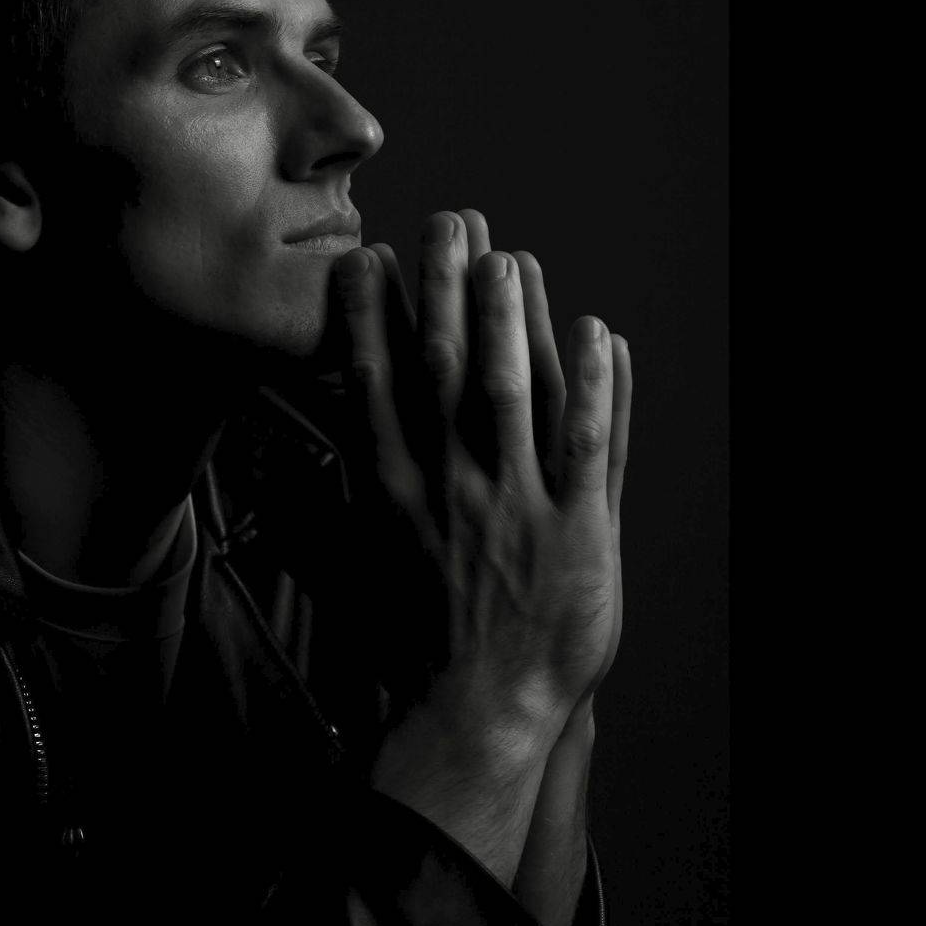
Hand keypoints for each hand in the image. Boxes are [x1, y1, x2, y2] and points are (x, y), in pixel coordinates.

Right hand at [333, 211, 630, 745]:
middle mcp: (453, 486)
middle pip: (446, 370)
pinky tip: (598, 330)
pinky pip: (590, 446)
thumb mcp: (380, 547)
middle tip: (446, 222)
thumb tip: (328, 417)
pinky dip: (595, 386)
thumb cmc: (434, 625)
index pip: (379, 384)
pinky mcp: (579, 530)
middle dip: (445, 289)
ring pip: (514, 393)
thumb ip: (367, 474)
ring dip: (512, 318)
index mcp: (401, 489)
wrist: (486, 703)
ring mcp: (517, 506)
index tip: (367, 260)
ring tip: (509, 254)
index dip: (373, 316)